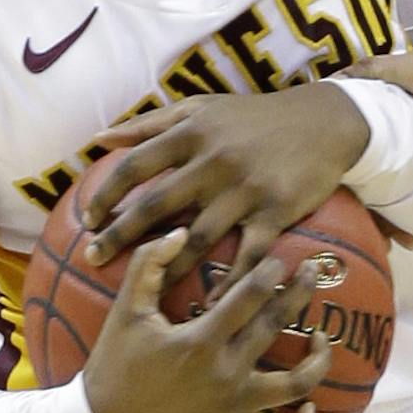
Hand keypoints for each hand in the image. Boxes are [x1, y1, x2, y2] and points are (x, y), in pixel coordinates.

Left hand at [82, 85, 369, 285]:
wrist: (324, 121)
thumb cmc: (255, 116)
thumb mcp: (203, 108)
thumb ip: (150, 123)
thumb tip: (99, 139)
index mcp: (192, 132)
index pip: (134, 165)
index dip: (106, 195)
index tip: (89, 220)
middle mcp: (214, 161)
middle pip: (156, 205)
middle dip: (119, 236)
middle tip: (93, 260)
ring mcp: (245, 189)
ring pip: (196, 238)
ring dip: (167, 268)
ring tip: (146, 290)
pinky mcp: (275, 211)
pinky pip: (247, 256)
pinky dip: (229, 283)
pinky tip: (211, 304)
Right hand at [82, 229, 333, 412]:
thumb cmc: (115, 364)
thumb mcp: (126, 310)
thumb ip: (149, 264)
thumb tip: (178, 231)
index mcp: (201, 339)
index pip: (250, 295)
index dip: (271, 271)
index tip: (279, 258)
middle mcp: (224, 371)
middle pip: (276, 326)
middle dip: (300, 292)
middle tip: (312, 271)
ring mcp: (233, 405)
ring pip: (294, 384)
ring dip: (317, 359)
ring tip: (321, 337)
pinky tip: (311, 408)